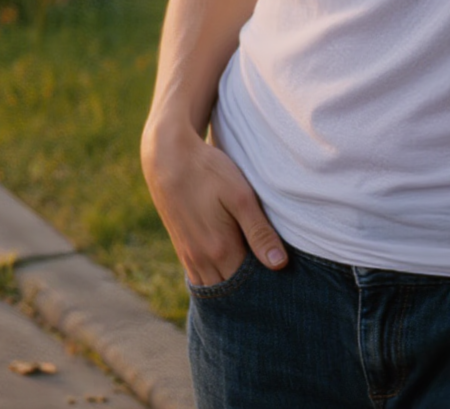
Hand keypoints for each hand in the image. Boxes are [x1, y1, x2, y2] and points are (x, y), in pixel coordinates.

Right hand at [141, 117, 287, 284]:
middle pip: (230, 290)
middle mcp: (201, 259)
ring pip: (213, 286)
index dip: (266, 284)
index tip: (281, 278)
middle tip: (271, 281)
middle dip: (249, 289)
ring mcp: (188, 255)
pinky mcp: (182, 247)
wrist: (168, 158)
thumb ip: (259, 232)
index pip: (248, 284)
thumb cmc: (209, 172)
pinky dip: (215, 279)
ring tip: (252, 277)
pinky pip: (199, 277)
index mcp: (219, 250)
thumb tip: (279, 265)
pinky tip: (229, 267)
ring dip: (231, 287)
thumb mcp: (241, 196)